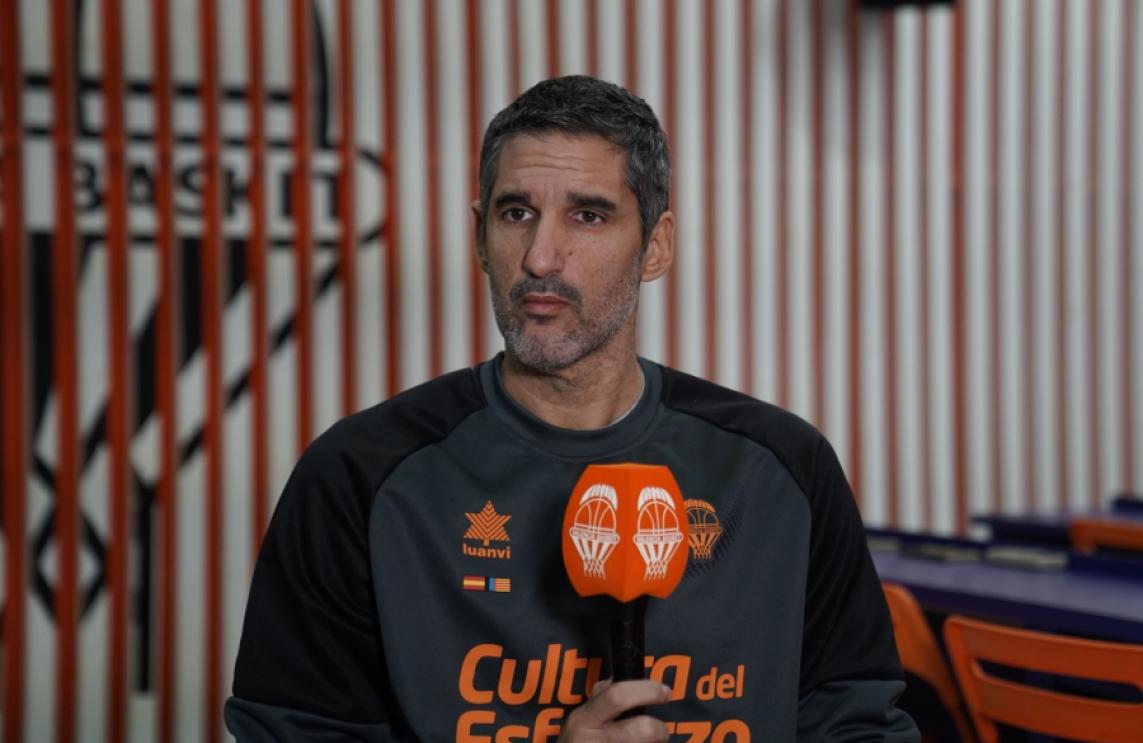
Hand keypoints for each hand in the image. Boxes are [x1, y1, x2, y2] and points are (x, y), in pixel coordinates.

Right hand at [557, 679, 671, 741]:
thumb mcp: (580, 720)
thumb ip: (600, 699)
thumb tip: (622, 679)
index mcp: (583, 720)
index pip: (617, 696)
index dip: (647, 691)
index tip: (665, 691)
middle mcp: (592, 742)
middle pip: (642, 730)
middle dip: (659, 729)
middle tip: (661, 731)